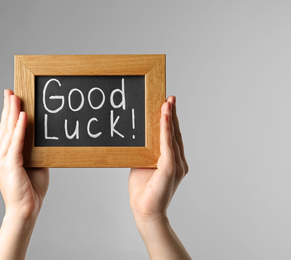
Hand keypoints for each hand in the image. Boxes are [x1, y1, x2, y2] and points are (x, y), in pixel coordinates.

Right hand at [0, 89, 48, 219]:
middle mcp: (0, 155)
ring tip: (15, 97)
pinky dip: (19, 128)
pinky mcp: (9, 164)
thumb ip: (35, 149)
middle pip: (4, 126)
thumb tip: (42, 136)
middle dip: (8, 107)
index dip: (8, 113)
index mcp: (5, 155)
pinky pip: (15, 142)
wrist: (26, 209)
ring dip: (12, 112)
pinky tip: (22, 116)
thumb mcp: (36, 164)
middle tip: (10, 91)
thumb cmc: (31, 188)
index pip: (6, 130)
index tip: (11, 98)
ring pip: (8, 131)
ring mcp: (2, 160)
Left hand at [129, 96, 187, 222]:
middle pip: (175, 133)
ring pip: (173, 136)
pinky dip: (165, 130)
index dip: (170, 119)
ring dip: (170, 118)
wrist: (144, 210)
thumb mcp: (143, 164)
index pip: (172, 136)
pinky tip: (164, 117)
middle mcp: (178, 161)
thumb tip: (140, 136)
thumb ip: (146, 151)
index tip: (167, 104)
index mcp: (173, 161)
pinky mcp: (171, 168)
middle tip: (170, 97)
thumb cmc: (142, 189)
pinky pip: (168, 145)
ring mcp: (176, 165)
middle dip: (172, 114)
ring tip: (167, 102)